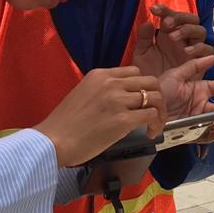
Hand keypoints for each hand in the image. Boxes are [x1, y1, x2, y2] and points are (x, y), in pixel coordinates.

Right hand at [34, 66, 165, 168]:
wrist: (53, 141)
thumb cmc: (64, 124)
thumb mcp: (82, 94)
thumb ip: (102, 91)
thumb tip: (119, 99)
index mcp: (100, 75)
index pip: (134, 72)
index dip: (141, 87)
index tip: (140, 101)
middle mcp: (111, 83)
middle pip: (150, 81)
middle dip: (156, 96)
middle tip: (154, 112)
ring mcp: (118, 100)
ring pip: (155, 97)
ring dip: (160, 112)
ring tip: (154, 125)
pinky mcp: (123, 120)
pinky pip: (151, 115)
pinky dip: (155, 124)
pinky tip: (149, 133)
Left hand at [131, 6, 213, 77]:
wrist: (154, 94)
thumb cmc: (148, 73)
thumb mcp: (141, 56)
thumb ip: (143, 39)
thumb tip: (148, 22)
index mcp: (168, 34)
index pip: (171, 16)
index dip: (165, 10)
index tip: (154, 10)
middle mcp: (183, 39)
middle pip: (191, 19)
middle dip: (180, 18)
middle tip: (166, 25)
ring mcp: (193, 49)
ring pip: (200, 31)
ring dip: (188, 30)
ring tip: (173, 37)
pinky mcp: (202, 62)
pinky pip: (207, 50)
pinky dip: (199, 48)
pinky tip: (186, 51)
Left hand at [156, 54, 213, 137]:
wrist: (143, 109)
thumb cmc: (158, 90)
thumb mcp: (174, 75)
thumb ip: (193, 67)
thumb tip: (212, 57)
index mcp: (200, 90)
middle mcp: (201, 105)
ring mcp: (197, 120)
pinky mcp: (190, 133)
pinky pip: (206, 136)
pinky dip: (213, 135)